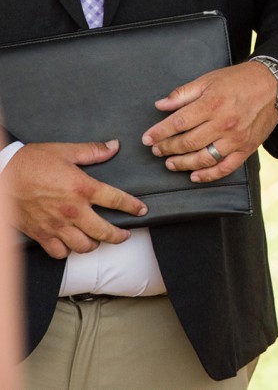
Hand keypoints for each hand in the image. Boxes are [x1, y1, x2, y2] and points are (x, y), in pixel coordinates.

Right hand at [8, 141, 147, 258]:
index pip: (117, 200)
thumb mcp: (65, 151)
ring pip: (83, 246)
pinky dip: (67, 251)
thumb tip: (113, 146)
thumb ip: (93, 151)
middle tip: (124, 235)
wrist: (2, 173)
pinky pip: (59, 252)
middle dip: (119, 236)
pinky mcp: (40, 234)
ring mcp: (56, 225)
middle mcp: (72, 210)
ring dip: (93, 244)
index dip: (133, 206)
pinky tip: (71, 244)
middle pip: (104, 232)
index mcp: (82, 188)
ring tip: (97, 240)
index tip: (141, 210)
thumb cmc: (31, 161)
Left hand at [142, 61, 277, 182]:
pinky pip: (225, 167)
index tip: (147, 138)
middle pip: (188, 143)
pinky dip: (208, 175)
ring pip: (203, 158)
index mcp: (212, 104)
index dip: (159, 132)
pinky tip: (194, 176)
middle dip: (167, 148)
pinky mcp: (246, 148)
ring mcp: (236, 138)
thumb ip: (183, 93)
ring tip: (170, 163)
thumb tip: (161, 105)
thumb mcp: (209, 79)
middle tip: (156, 150)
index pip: (178, 123)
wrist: (274, 86)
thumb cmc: (240, 81)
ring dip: (183, 163)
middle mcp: (224, 123)